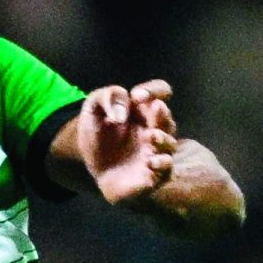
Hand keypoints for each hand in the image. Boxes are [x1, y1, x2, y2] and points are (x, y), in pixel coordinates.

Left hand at [76, 80, 177, 206]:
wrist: (94, 171)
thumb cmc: (97, 138)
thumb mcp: (93, 110)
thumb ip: (105, 98)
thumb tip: (121, 114)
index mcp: (142, 109)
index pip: (160, 91)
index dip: (154, 90)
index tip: (136, 95)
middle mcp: (154, 127)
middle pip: (166, 117)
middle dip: (162, 113)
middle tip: (156, 108)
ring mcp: (156, 150)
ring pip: (170, 142)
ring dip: (163, 138)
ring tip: (152, 136)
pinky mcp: (155, 172)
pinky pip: (167, 167)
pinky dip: (162, 163)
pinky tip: (150, 162)